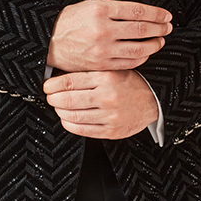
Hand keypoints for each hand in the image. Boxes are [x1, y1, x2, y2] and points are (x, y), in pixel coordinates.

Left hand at [44, 71, 160, 140]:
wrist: (154, 100)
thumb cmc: (130, 83)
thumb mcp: (112, 70)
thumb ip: (90, 72)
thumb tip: (60, 77)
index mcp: (106, 78)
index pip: (69, 82)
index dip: (52, 85)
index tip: (46, 86)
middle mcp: (107, 97)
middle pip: (67, 100)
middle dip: (53, 99)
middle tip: (50, 97)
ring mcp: (110, 116)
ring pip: (73, 116)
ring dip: (60, 112)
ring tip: (58, 108)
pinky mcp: (111, 131)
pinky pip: (82, 130)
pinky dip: (69, 125)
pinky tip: (67, 119)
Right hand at [46, 0, 171, 72]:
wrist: (49, 42)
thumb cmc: (70, 22)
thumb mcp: (90, 5)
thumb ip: (115, 9)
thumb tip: (142, 13)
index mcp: (101, 9)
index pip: (138, 11)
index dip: (156, 14)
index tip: (166, 15)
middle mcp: (103, 29)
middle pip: (141, 30)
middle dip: (159, 28)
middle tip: (168, 27)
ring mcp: (102, 49)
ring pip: (138, 49)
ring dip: (153, 44)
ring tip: (160, 40)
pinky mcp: (101, 65)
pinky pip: (128, 63)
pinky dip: (141, 58)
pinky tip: (146, 53)